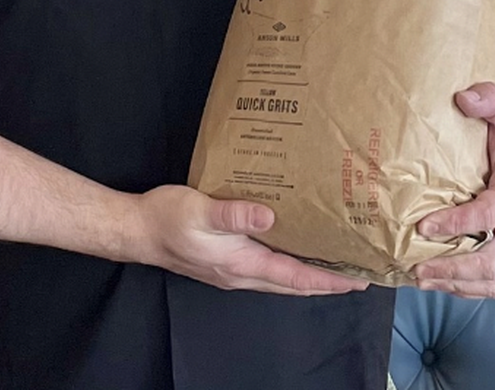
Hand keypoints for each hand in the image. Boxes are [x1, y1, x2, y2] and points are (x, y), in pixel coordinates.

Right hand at [131, 185, 369, 295]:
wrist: (136, 230)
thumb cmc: (166, 219)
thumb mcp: (200, 212)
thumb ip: (233, 215)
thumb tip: (269, 215)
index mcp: (241, 264)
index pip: (295, 277)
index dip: (328, 280)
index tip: (356, 279)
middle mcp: (241, 272)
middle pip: (294, 283)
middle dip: (327, 281)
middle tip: (358, 274)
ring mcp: (233, 269)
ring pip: (281, 277)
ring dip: (310, 274)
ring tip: (335, 264)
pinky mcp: (226, 260)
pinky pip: (267, 267)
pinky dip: (288, 263)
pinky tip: (294, 247)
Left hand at [412, 82, 494, 298]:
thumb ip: (489, 99)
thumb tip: (463, 97)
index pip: (489, 215)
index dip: (456, 224)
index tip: (423, 226)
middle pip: (494, 264)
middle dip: (453, 271)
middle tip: (418, 269)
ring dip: (459, 285)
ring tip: (425, 279)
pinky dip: (470, 286)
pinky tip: (443, 279)